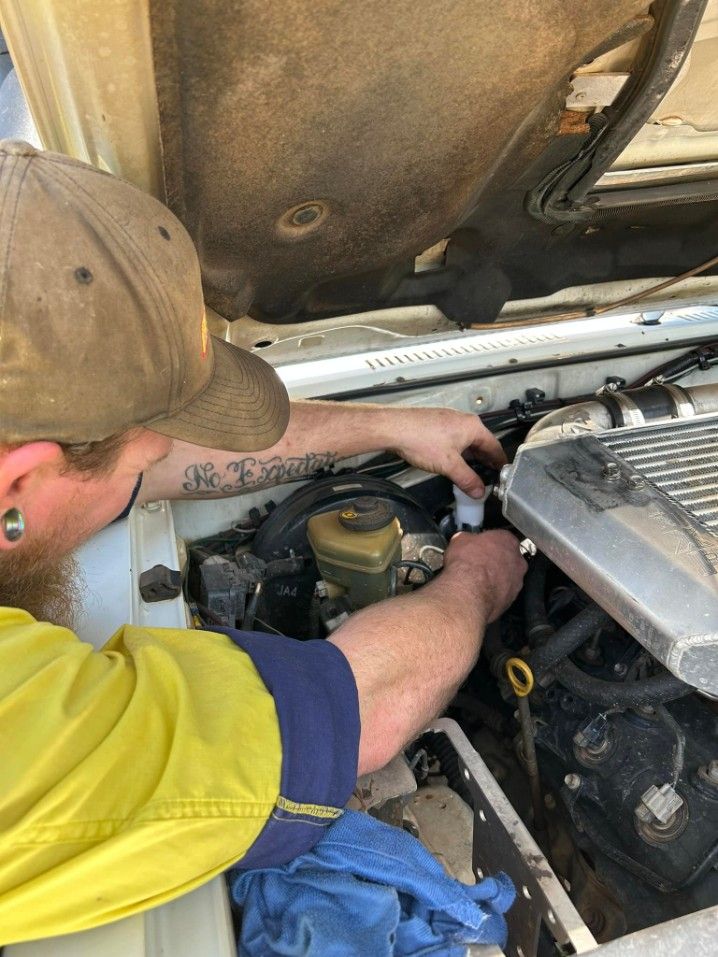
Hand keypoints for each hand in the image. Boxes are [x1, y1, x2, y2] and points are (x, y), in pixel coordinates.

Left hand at [390, 407, 505, 497]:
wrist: (394, 428)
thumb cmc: (422, 441)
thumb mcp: (449, 465)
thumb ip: (467, 479)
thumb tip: (479, 492)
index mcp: (473, 427)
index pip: (495, 446)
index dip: (500, 462)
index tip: (503, 474)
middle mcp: (464, 420)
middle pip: (482, 443)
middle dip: (485, 461)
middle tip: (489, 477)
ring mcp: (449, 420)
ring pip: (467, 441)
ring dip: (470, 457)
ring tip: (472, 473)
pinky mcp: (437, 423)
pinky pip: (455, 439)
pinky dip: (458, 451)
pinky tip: (453, 462)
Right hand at [443, 530, 526, 622]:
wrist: (468, 591)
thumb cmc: (468, 565)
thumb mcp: (460, 540)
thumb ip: (467, 539)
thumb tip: (463, 541)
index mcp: (507, 540)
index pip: (501, 537)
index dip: (488, 542)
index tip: (480, 545)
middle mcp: (517, 560)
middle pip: (508, 557)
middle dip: (495, 560)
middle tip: (479, 562)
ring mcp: (516, 581)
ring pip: (508, 576)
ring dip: (495, 577)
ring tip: (477, 579)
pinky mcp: (511, 599)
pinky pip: (503, 593)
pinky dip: (493, 592)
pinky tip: (479, 592)